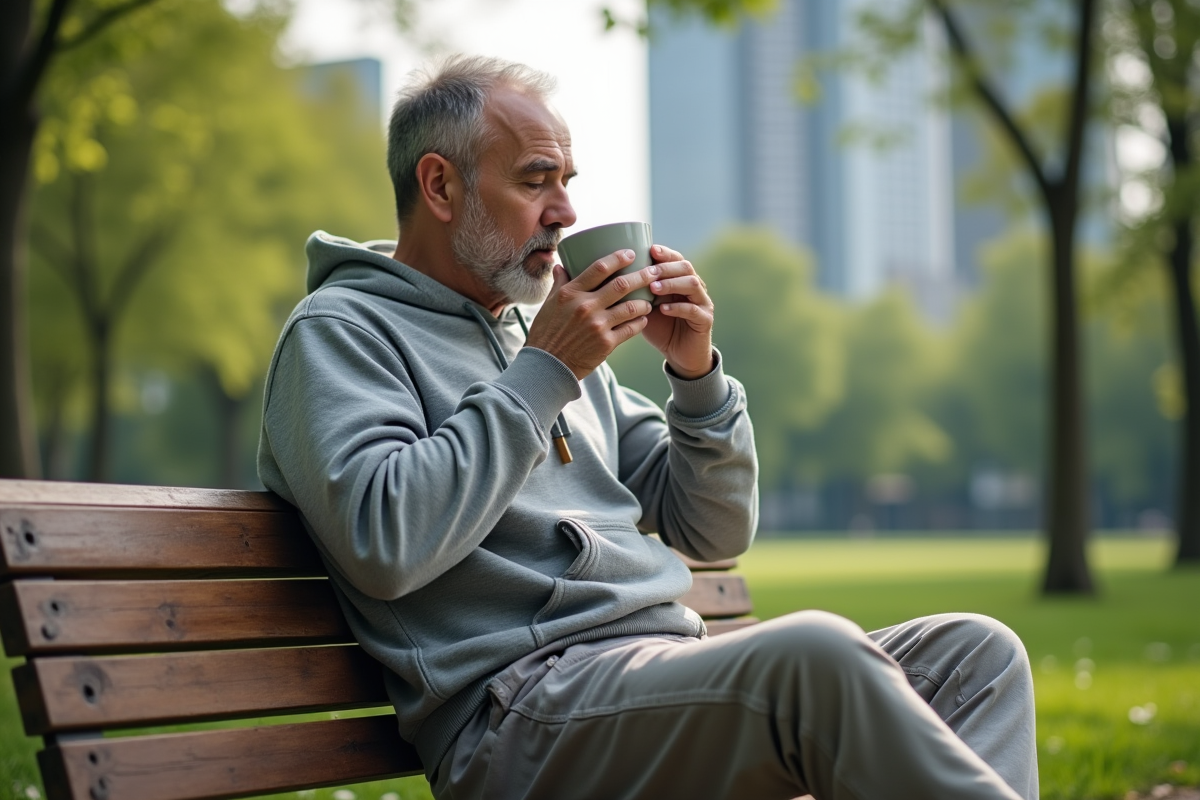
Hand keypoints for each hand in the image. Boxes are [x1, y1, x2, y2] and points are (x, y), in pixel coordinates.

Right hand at [525, 249, 655, 379]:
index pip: (599, 268)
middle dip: (642, 276)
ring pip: (631, 307)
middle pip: (621, 285)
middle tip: (654, 272)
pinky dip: (640, 322)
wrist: (548, 366)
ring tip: (649, 301)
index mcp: (571, 294)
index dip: (618, 258)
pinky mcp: (606, 343)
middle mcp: (586, 306)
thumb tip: (561, 266)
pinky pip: (631, 329)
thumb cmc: (547, 334)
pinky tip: (643, 319)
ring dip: (644, 302)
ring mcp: (598, 325)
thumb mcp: (549, 305)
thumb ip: (559, 284)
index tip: (631, 253)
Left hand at [641, 245, 714, 379]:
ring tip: (653, 288)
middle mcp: (695, 287)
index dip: (665, 253)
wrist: (677, 354)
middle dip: (666, 267)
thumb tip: (614, 275)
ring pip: (692, 285)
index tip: (651, 249)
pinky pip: (693, 310)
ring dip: (671, 284)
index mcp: (681, 280)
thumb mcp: (646, 306)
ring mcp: (703, 303)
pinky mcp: (705, 320)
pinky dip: (677, 307)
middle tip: (649, 272)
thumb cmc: (660, 327)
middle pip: (686, 267)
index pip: (677, 259)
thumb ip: (639, 291)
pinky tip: (663, 309)